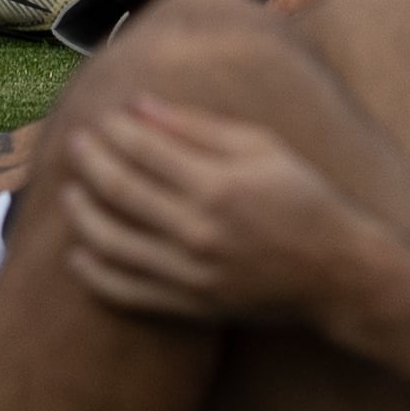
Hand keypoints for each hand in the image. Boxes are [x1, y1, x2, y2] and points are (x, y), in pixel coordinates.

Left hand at [48, 93, 409, 331]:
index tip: (102, 116)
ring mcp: (193, 273)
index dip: (114, 129)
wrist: (340, 274)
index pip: (143, 149)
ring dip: (81, 213)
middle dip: (89, 161)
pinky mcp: (192, 306)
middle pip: (120, 190)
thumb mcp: (263, 148)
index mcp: (219, 186)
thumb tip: (140, 104)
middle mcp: (200, 231)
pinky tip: (78, 254)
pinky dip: (94, 275)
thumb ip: (199, 126)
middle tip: (76, 142)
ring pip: (112, 242)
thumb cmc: (305, 199)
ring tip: (69, 191)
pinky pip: (127, 293)